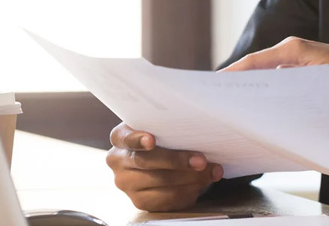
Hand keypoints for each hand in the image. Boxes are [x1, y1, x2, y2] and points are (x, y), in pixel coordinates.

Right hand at [105, 122, 222, 210]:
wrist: (160, 159)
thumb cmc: (163, 138)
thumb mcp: (161, 128)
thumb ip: (170, 127)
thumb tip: (200, 131)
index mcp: (120, 137)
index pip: (124, 137)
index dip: (137, 139)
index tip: (151, 141)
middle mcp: (118, 161)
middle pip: (146, 162)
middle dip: (177, 161)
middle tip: (201, 161)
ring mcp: (126, 183)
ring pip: (159, 182)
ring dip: (189, 178)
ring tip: (210, 172)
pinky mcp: (139, 201)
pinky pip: (165, 199)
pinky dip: (187, 191)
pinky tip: (200, 184)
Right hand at [223, 36, 328, 97]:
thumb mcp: (324, 79)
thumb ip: (297, 83)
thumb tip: (271, 90)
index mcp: (292, 49)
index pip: (255, 61)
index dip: (234, 71)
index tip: (216, 82)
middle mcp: (289, 52)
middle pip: (256, 67)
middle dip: (237, 81)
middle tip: (218, 98)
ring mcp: (293, 61)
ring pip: (265, 74)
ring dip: (251, 87)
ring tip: (233, 104)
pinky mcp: (298, 69)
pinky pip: (275, 79)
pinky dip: (266, 90)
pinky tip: (260, 106)